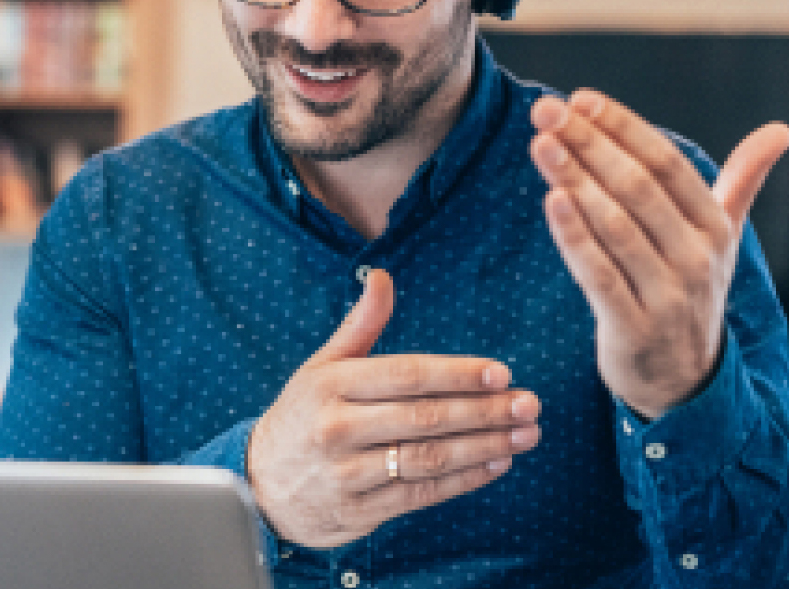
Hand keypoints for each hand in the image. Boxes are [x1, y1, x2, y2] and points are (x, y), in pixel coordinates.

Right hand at [246, 269, 540, 548]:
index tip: (500, 372)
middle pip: (425, 419)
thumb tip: (382, 277)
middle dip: (484, 412)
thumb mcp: (322, 366)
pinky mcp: (359, 512)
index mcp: (332, 386)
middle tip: (528, 404)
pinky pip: (420, 495)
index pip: (406, 375)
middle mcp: (338, 429)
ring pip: (428, 460)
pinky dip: (463, 481)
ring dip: (484, 447)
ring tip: (524, 435)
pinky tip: (496, 464)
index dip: (456, 374)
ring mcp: (347, 475)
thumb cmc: (302, 414)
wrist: (260, 484)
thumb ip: (360, 325)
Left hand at [530, 90, 788, 418]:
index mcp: (714, 226)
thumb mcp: (721, 237)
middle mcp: (697, 257)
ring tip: (541, 144)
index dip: (623, 127)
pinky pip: (599, 275)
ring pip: (616, 227)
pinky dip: (574, 237)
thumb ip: (743, 180)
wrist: (685, 382)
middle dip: (589, 144)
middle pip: (637, 187)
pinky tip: (550, 199)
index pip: (666, 163)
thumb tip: (782, 131)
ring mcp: (667, 295)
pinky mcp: (633, 328)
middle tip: (545, 111)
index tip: (580, 98)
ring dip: (575, 180)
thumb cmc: (692, 290)